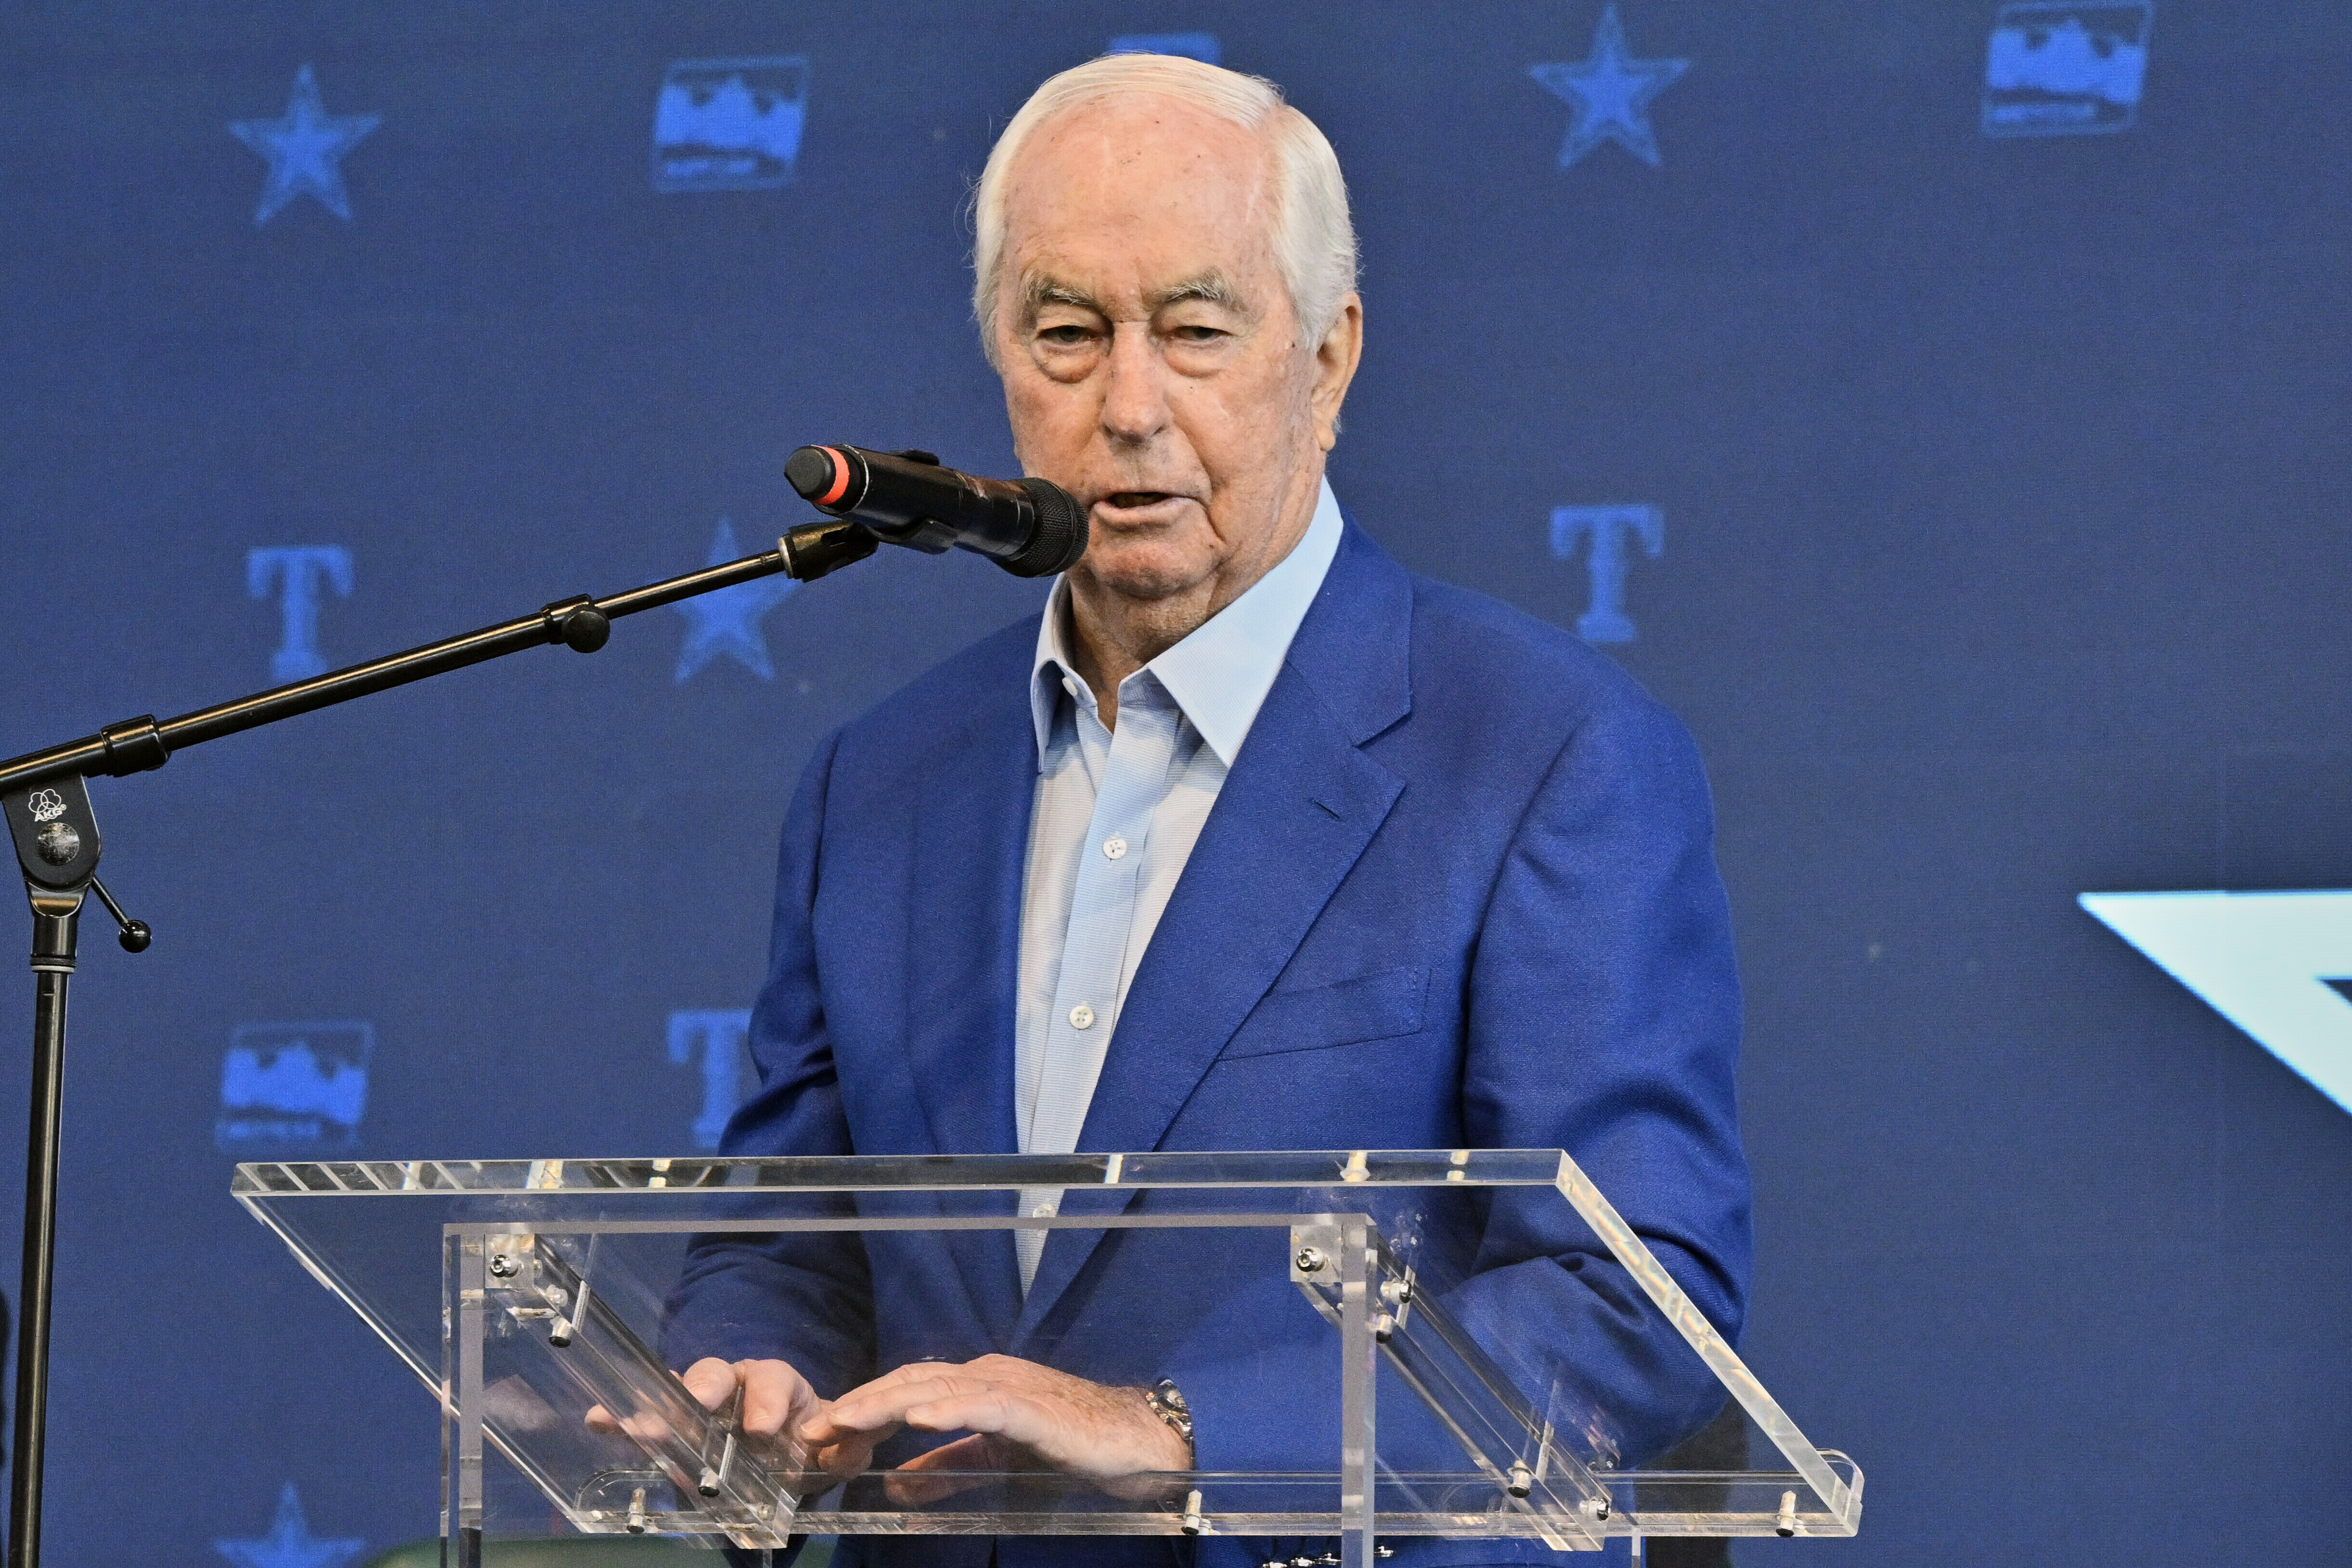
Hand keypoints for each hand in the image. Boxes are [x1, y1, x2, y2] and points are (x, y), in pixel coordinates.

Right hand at [587, 1357, 866, 1481]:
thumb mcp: (839, 1448)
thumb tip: (853, 1446)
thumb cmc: (814, 1442)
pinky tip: (600, 1419)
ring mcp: (703, 1405)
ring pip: (679, 1394)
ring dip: (656, 1408)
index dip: (766, 1399)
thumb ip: (848, 1449)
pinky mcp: (678, 1429)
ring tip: (631, 1423)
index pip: (773, 1378)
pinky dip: (623, 1417)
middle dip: (704, 1387)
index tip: (761, 1429)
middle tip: (696, 1407)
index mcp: (779, 1385)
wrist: (795, 1454)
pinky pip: (648, 1417)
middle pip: (718, 1372)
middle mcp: (737, 1386)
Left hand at [802, 1354, 1191, 1501]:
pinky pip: (985, 1405)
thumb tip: (896, 1484)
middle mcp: (988, 1375)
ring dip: (887, 1403)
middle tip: (813, 1429)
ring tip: (845, 1419)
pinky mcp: (1034, 1408)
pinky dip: (949, 1408)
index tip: (821, 1432)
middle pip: (912, 1382)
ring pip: (938, 1387)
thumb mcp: (995, 1461)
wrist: (1136, 1441)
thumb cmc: (1070, 1446)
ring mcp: (1011, 1387)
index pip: (908, 1390)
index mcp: (977, 1385)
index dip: (864, 1407)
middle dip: (860, 1404)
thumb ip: (947, 1467)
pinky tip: (917, 1417)